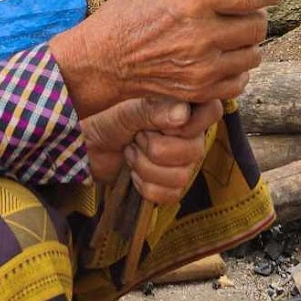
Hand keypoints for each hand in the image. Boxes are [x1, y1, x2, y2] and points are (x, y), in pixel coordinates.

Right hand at [50, 0, 283, 117]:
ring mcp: (203, 67)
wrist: (103, 60)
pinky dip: (238, 70)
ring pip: (253, 55)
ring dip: (248, 44)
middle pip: (258, 26)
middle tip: (246, 12)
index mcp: (194, 0)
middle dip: (257, 16)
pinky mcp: (199, 90)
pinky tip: (224, 60)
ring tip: (232, 37)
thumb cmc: (126, 14)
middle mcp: (203, 34)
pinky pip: (239, 82)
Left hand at [81, 97, 222, 201]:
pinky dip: (145, 186)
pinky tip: (134, 172)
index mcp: (184, 106)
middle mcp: (190, 134)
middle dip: (155, 148)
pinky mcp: (170, 184)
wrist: (88, 148)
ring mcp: (182, 161)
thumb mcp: (126, 110)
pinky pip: (171, 194)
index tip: (165, 124)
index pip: (212, 110)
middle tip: (137, 136)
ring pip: (181, 176)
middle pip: (194, 150)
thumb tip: (183, 114)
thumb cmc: (107, 120)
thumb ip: (153, 110)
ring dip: (146, 167)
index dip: (191, 123)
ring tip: (131, 152)